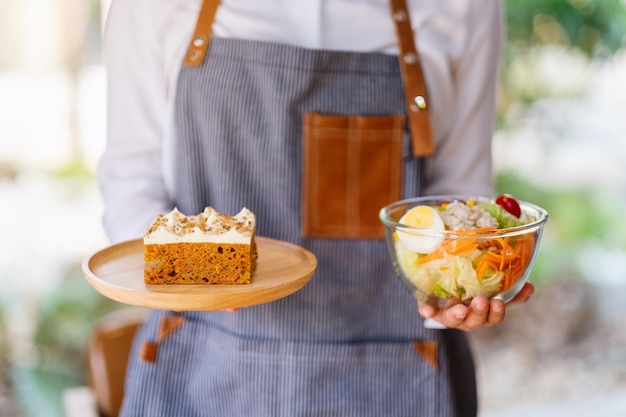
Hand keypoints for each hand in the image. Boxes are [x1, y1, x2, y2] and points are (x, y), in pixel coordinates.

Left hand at [417, 282, 533, 330]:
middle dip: (481, 313)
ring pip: (455, 321)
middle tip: (482, 301)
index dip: (499, 311)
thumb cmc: (471, 285)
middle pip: (476, 321)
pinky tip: (426, 310)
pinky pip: (429, 312)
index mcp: (484, 312)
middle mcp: (468, 317)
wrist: (440, 282)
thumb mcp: (491, 284)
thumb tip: (529, 286)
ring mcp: (449, 315)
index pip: (494, 316)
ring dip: (459, 315)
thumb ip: (509, 287)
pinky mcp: (431, 310)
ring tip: (462, 308)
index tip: (503, 301)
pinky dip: (428, 311)